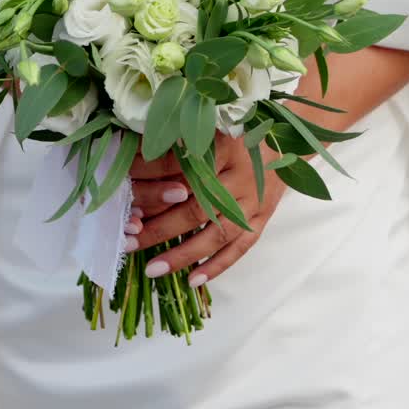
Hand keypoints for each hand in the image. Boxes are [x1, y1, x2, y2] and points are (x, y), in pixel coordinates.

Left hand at [127, 133, 285, 287]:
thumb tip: (132, 167)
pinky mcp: (262, 217)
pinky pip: (240, 247)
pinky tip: (192, 281)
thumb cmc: (237, 132)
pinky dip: (217, 266)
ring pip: (216, 233)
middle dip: (158, 228)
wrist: (285, 139)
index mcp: (223, 145)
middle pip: (195, 207)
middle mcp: (241, 175)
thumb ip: (177, 146)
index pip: (179, 167)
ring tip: (153, 269)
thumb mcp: (209, 128)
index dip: (150, 184)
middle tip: (128, 241)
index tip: (123, 197)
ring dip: (183, 254)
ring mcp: (254, 200)